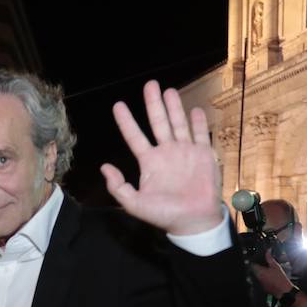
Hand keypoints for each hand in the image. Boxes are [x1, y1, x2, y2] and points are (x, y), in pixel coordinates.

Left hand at [101, 80, 222, 235]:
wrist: (193, 221)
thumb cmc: (165, 215)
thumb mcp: (134, 204)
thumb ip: (118, 187)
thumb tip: (104, 167)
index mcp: (149, 162)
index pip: (134, 136)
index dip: (126, 121)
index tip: (118, 105)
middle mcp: (166, 153)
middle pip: (158, 122)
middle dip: (153, 104)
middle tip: (150, 84)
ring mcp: (185, 152)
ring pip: (177, 123)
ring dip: (173, 107)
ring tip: (168, 90)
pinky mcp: (203, 154)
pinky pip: (199, 134)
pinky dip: (197, 122)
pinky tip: (194, 109)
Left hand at [250, 250, 294, 297]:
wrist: (284, 290)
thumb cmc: (280, 278)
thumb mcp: (275, 266)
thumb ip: (270, 258)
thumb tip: (268, 251)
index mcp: (260, 272)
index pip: (252, 265)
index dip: (254, 261)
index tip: (257, 258)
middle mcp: (258, 278)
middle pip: (254, 270)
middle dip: (258, 266)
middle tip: (263, 263)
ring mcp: (260, 283)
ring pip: (257, 275)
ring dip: (260, 272)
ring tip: (267, 268)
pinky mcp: (264, 287)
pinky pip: (261, 280)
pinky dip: (264, 277)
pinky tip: (269, 275)